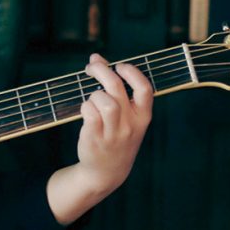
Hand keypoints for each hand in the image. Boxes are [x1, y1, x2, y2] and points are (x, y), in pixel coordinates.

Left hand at [74, 53, 153, 195]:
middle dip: (101, 70)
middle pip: (116, 87)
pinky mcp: (95, 138)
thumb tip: (97, 58)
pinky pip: (88, 112)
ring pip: (103, 100)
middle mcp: (130, 124)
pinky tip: (86, 111)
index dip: (132, 72)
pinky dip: (85, 106)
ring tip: (92, 100)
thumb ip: (116, 88)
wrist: (106, 172)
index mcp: (143, 117)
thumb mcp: (126, 117)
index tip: (119, 65)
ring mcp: (113, 133)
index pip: (145, 89)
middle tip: (91, 66)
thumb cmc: (115, 136)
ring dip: (93, 94)